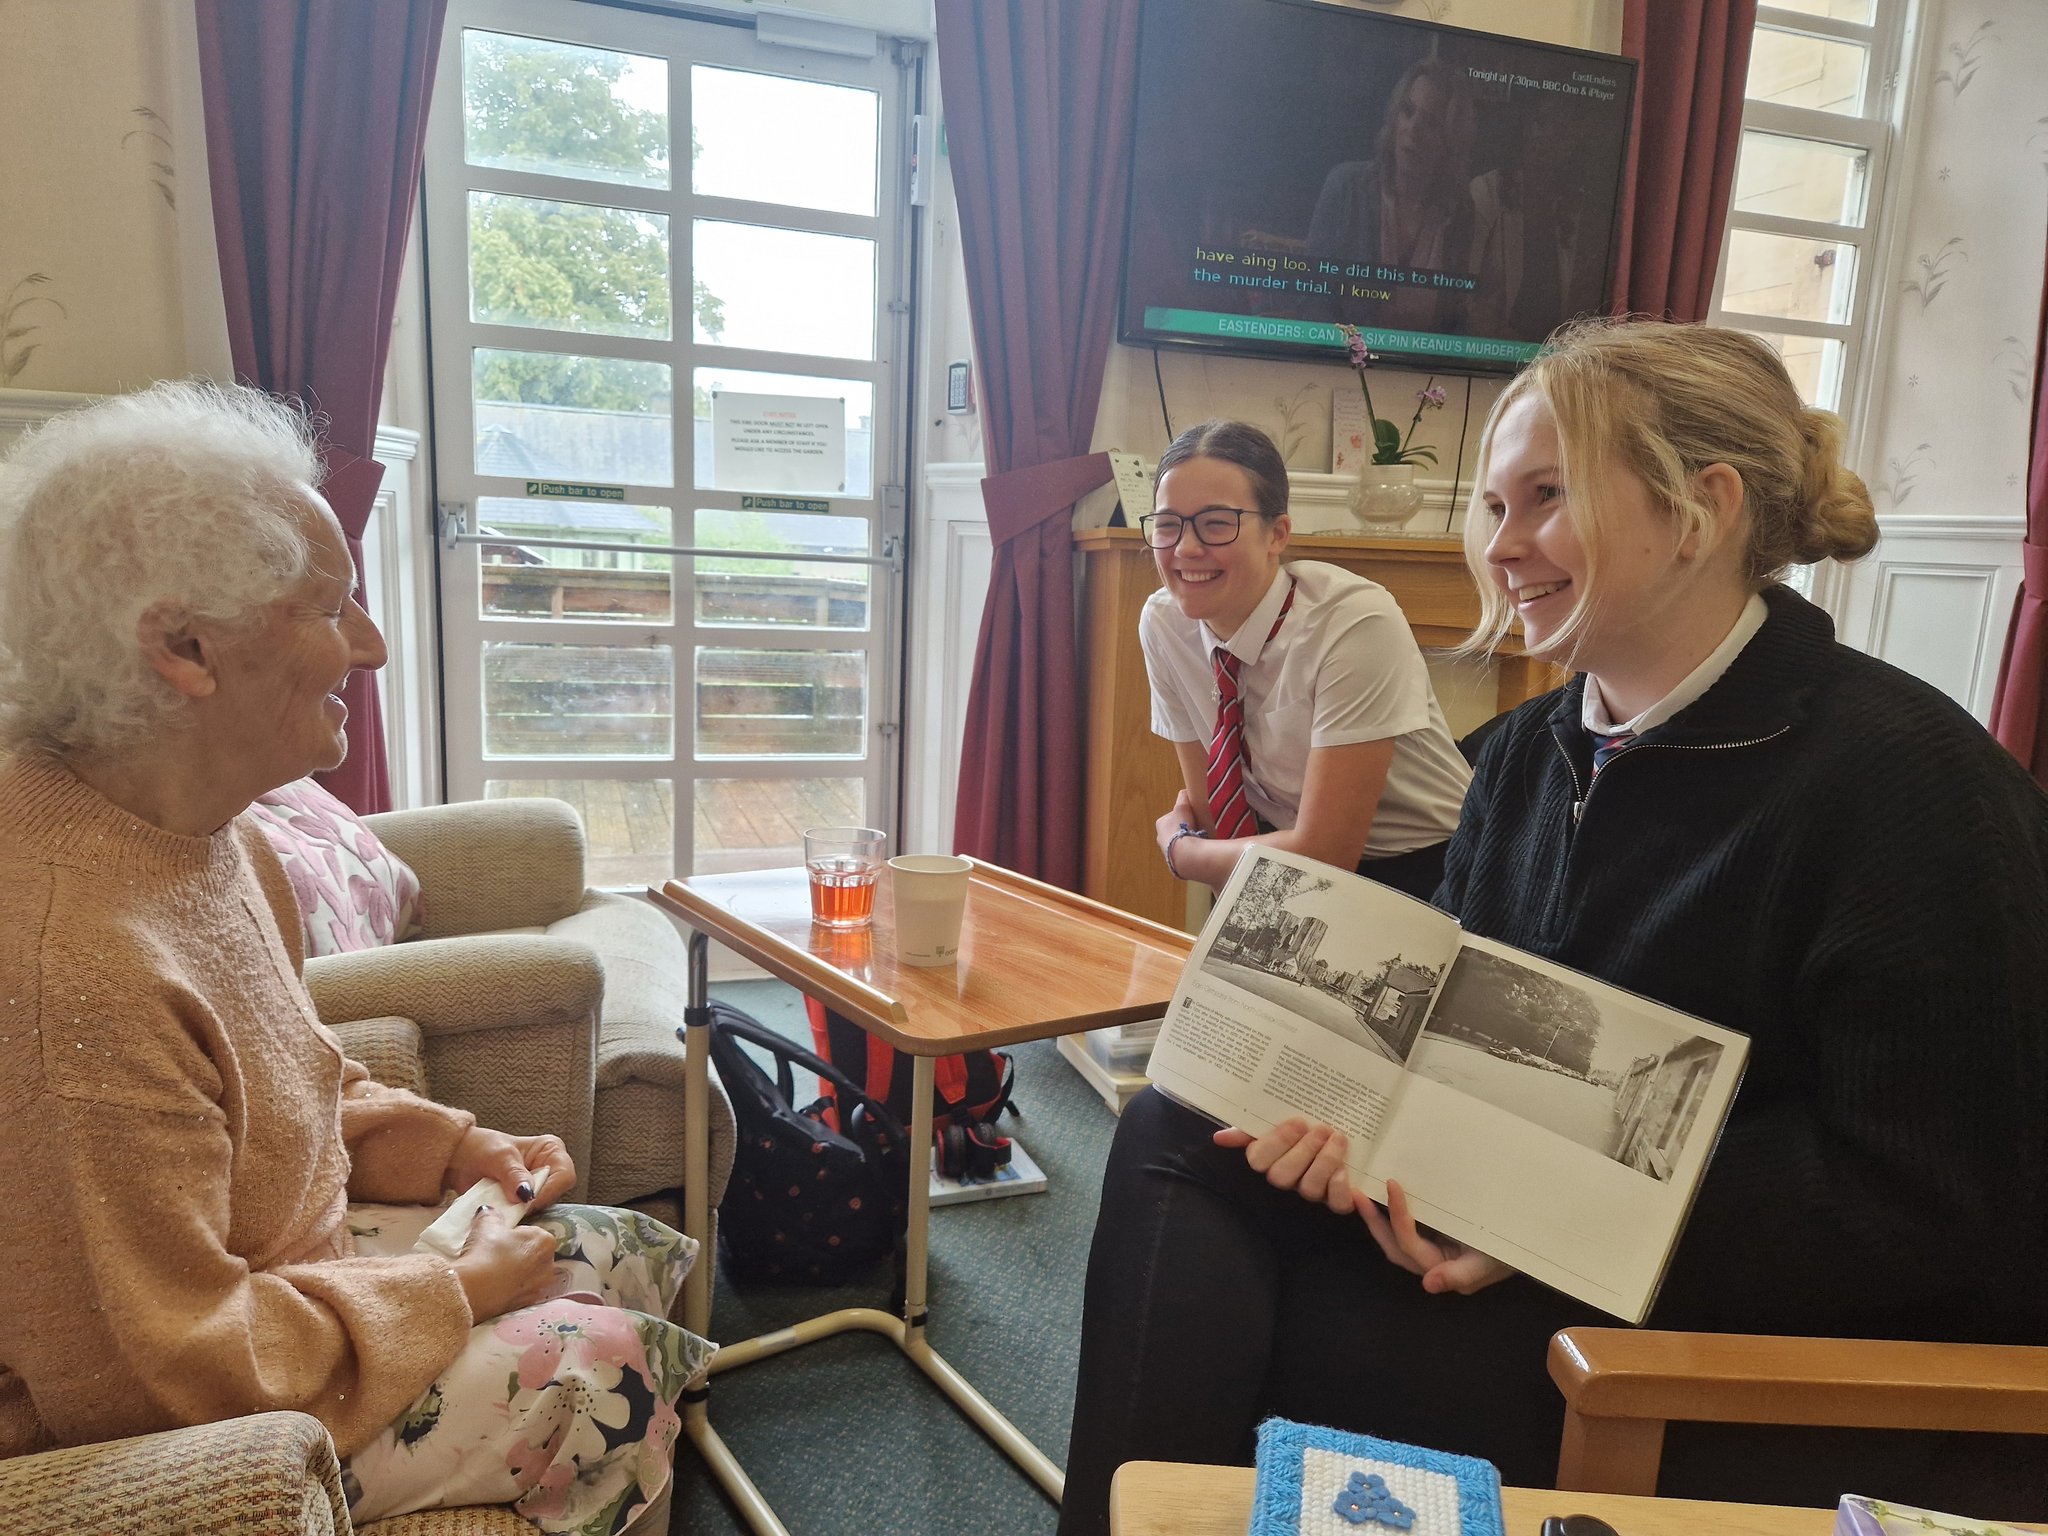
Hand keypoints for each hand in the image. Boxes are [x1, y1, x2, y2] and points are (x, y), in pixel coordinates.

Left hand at [445, 1127, 575, 1211]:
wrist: (458, 1159)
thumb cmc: (481, 1148)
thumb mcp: (499, 1157)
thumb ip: (514, 1174)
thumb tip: (526, 1195)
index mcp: (551, 1151)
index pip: (564, 1176)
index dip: (549, 1191)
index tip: (526, 1202)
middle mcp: (550, 1171)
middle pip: (555, 1195)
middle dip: (535, 1204)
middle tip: (513, 1210)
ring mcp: (537, 1189)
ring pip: (542, 1209)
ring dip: (523, 1214)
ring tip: (504, 1212)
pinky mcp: (524, 1205)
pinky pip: (526, 1217)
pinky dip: (515, 1219)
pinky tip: (502, 1218)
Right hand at [448, 1207, 558, 1319]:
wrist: (474, 1289)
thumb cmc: (485, 1251)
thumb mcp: (486, 1224)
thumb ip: (492, 1214)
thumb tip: (489, 1211)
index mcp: (545, 1240)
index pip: (533, 1233)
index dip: (516, 1235)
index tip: (500, 1239)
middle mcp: (549, 1264)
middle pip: (534, 1254)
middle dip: (519, 1254)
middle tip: (496, 1255)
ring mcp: (540, 1286)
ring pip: (529, 1274)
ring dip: (516, 1272)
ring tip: (493, 1272)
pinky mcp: (529, 1304)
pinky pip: (521, 1291)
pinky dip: (511, 1288)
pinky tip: (494, 1287)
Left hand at [1155, 790, 1198, 862]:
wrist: (1186, 854)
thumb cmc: (1183, 827)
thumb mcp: (1183, 806)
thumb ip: (1183, 797)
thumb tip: (1185, 792)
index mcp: (1161, 823)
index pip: (1174, 815)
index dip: (1185, 815)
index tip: (1194, 816)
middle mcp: (1160, 838)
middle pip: (1177, 829)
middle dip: (1187, 828)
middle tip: (1199, 828)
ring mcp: (1167, 852)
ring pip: (1181, 842)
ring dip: (1190, 840)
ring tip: (1201, 840)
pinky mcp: (1175, 862)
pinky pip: (1185, 853)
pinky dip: (1191, 851)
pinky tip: (1198, 850)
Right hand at [1215, 1117, 1357, 1214]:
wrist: (1333, 1135)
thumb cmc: (1298, 1131)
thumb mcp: (1272, 1124)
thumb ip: (1247, 1130)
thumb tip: (1219, 1137)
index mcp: (1267, 1161)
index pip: (1259, 1160)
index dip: (1278, 1142)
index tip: (1298, 1121)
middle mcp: (1285, 1181)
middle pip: (1282, 1176)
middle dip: (1304, 1151)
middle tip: (1322, 1128)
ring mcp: (1310, 1193)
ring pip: (1309, 1189)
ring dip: (1325, 1162)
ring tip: (1338, 1138)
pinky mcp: (1336, 1201)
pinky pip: (1336, 1205)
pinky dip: (1340, 1188)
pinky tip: (1344, 1170)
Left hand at [1358, 1178, 1516, 1295]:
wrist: (1525, 1238)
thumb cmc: (1508, 1251)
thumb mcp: (1489, 1262)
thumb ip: (1460, 1274)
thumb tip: (1428, 1284)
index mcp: (1442, 1271)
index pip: (1409, 1246)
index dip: (1398, 1217)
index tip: (1393, 1185)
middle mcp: (1433, 1263)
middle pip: (1394, 1246)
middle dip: (1374, 1221)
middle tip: (1357, 1193)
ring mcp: (1434, 1250)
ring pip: (1397, 1238)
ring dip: (1379, 1217)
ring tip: (1363, 1192)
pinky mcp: (1437, 1236)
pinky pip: (1412, 1226)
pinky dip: (1396, 1213)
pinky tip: (1385, 1195)